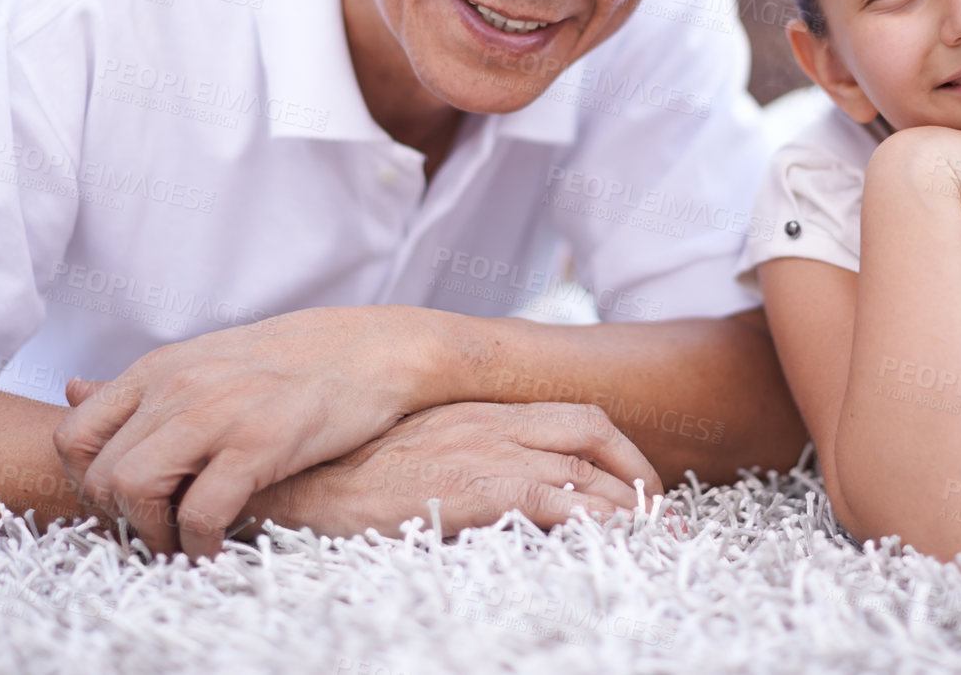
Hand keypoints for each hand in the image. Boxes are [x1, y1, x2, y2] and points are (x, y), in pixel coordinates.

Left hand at [53, 306, 440, 559]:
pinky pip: (200, 512)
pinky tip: (218, 548)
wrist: (376, 348)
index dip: (85, 483)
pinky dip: (199, 545)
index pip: (74, 434)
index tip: (121, 505)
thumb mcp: (206, 357)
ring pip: (134, 490)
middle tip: (154, 535)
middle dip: (119, 521)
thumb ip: (143, 384)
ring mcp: (217, 413)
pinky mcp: (260, 442)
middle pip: (99, 472)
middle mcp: (178, 387)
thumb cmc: (294, 360)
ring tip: (182, 546)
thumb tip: (72, 389)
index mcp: (161, 368)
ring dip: (151, 535)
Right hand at [231, 402, 662, 539]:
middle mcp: (489, 424)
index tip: (639, 485)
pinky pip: (552, 502)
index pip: (573, 417)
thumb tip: (492, 492)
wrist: (298, 478)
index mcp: (479, 413)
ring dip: (627, 507)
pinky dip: (590, 522)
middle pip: (590, 433)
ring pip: (581, 471)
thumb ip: (458, 457)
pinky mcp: (473, 489)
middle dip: (637, 475)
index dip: (618, 450)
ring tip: (656, 541)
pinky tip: (609, 546)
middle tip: (661, 517)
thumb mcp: (413, 453)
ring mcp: (483, 453)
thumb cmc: (346, 475)